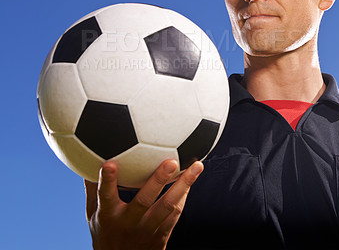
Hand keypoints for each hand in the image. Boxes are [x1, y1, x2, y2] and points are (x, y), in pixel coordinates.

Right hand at [84, 159, 202, 249]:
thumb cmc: (105, 234)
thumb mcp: (92, 216)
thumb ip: (93, 189)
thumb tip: (87, 159)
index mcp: (108, 217)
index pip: (106, 197)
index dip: (108, 181)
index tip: (110, 163)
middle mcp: (128, 223)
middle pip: (144, 201)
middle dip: (158, 180)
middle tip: (171, 161)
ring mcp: (147, 230)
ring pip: (168, 207)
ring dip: (184, 185)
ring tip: (196, 165)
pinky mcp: (162, 235)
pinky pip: (176, 213)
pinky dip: (184, 194)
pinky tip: (192, 177)